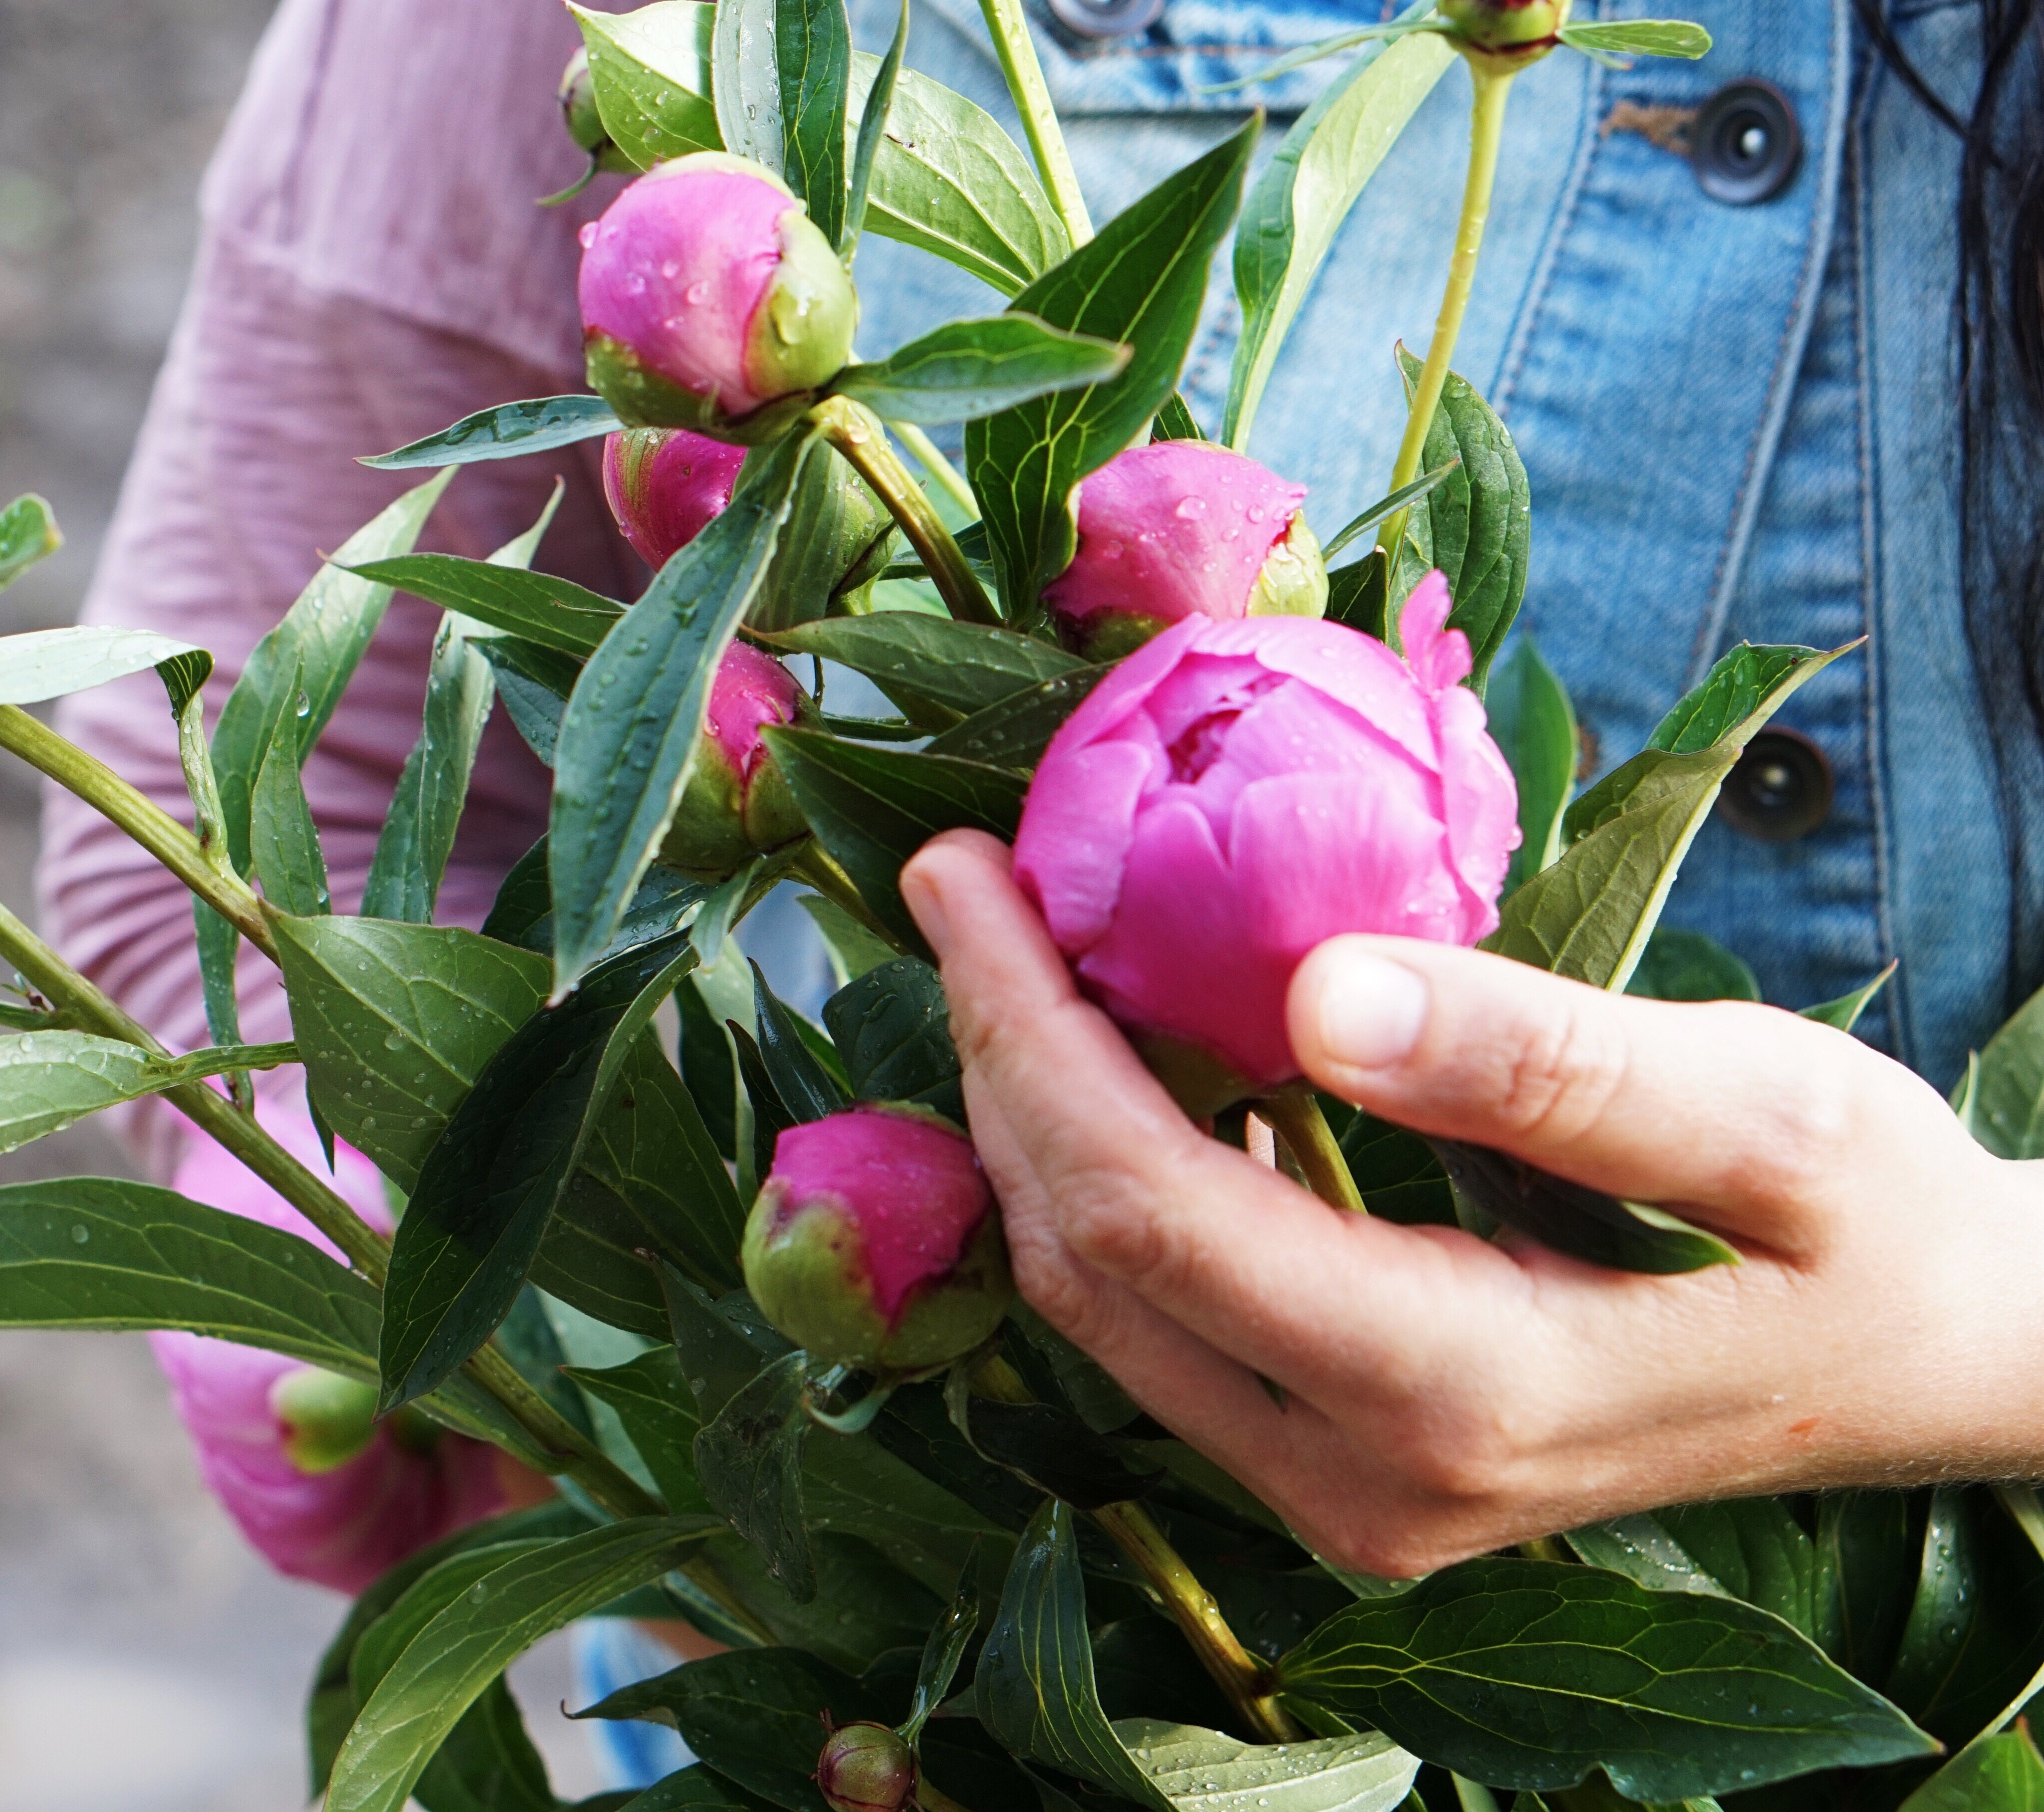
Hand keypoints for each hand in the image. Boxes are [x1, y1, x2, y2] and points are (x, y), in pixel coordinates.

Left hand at [901, 830, 2043, 1575]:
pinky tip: (1118, 1055)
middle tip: (964, 881)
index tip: (961, 872)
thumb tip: (1316, 989)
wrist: (1933, 1366)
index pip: (1148, 1209)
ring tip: (1017, 947)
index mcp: (1456, 1397)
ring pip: (1103, 1307)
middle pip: (1090, 1263)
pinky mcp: (1342, 1466)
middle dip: (1000, 1059)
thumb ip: (1544, 1064)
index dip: (1026, 1032)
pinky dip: (1111, 1179)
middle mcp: (1363, 1483)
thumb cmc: (1870, 1228)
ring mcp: (1344, 1496)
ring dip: (1037, 1120)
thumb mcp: (1765, 1119)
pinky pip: (1163, 1323)